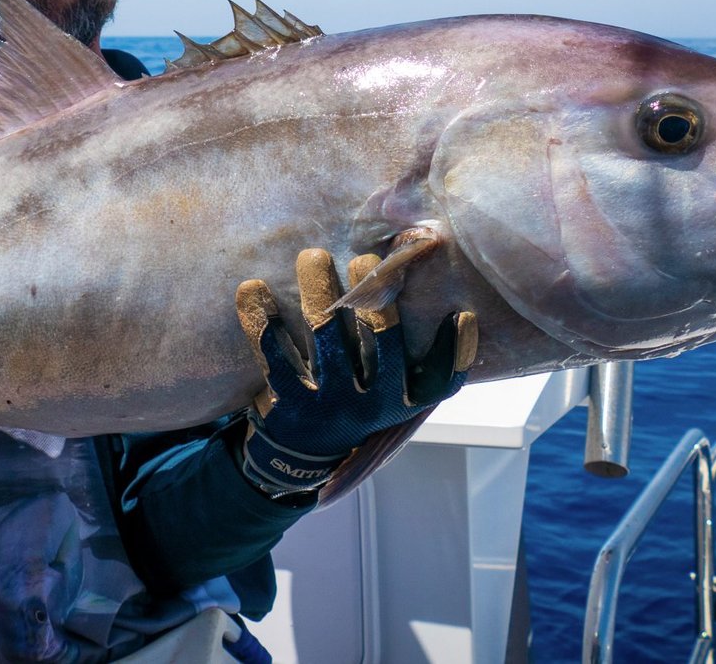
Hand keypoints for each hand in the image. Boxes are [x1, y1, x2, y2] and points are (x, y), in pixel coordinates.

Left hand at [235, 248, 475, 496]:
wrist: (300, 458)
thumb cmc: (357, 407)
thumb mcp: (395, 395)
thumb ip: (422, 362)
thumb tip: (462, 315)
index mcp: (402, 401)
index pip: (438, 379)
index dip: (453, 350)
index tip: (457, 313)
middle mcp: (370, 404)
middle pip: (379, 339)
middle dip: (374, 294)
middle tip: (365, 259)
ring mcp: (328, 403)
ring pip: (326, 335)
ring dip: (319, 289)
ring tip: (312, 256)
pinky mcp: (287, 402)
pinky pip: (273, 353)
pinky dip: (262, 318)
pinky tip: (252, 288)